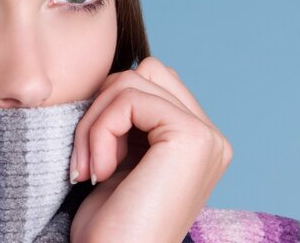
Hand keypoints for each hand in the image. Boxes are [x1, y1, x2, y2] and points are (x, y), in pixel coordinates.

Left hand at [70, 57, 232, 242]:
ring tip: (90, 167)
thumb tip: (118, 73)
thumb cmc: (111, 227)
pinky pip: (128, 97)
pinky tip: (99, 171)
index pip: (152, 81)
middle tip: (89, 159)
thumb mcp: (121, 159)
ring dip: (96, 122)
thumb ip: (131, 118)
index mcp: (197, 142)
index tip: (93, 156)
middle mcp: (211, 137)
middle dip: (104, 108)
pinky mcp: (192, 138)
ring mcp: (207, 136)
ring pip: (132, 80)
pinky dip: (99, 129)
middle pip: (145, 72)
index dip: (113, 107)